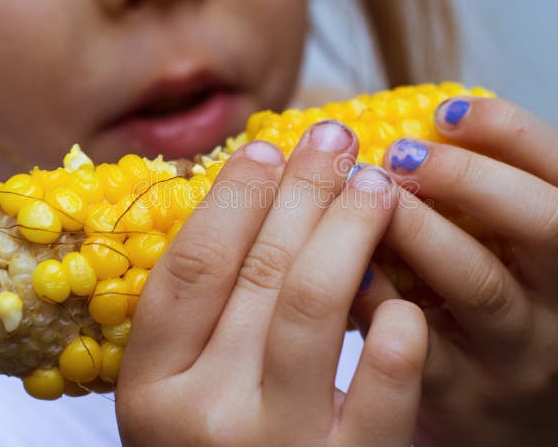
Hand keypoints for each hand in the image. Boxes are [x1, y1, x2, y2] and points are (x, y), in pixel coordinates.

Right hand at [117, 121, 427, 446]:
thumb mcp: (183, 399)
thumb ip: (200, 324)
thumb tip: (247, 201)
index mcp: (150, 391)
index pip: (191, 269)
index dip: (231, 199)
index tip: (266, 149)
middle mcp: (203, 418)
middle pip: (256, 272)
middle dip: (302, 191)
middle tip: (334, 139)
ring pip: (312, 306)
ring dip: (348, 230)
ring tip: (376, 184)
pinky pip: (380, 387)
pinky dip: (397, 332)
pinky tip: (407, 297)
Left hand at [352, 97, 557, 446]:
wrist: (520, 421)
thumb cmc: (494, 309)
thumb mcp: (510, 257)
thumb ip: (469, 199)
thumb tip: (378, 122)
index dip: (511, 129)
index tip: (444, 109)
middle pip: (543, 222)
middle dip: (469, 176)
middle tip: (400, 155)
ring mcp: (518, 351)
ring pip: (481, 285)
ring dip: (419, 232)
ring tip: (367, 197)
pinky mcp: (466, 397)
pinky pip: (421, 345)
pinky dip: (379, 300)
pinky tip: (343, 269)